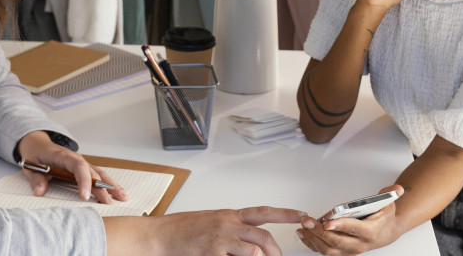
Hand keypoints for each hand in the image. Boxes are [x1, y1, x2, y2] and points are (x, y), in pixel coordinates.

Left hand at [16, 131, 127, 202]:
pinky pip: (99, 175)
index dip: (83, 181)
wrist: (38, 144)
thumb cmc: (35, 155)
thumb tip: (39, 191)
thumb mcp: (31, 166)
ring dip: (111, 185)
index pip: (78, 167)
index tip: (84, 196)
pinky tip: (119, 192)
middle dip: (103, 188)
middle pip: (93, 172)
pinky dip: (110, 184)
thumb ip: (36, 179)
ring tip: (123, 197)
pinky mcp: (84, 169)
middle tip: (110, 203)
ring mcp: (82, 164)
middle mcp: (77, 159)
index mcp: (64, 156)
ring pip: (100, 174)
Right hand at [107, 206, 304, 255]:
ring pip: (254, 250)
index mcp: (228, 215)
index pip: (263, 211)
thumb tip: (248, 242)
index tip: (302, 215)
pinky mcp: (214, 251)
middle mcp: (227, 223)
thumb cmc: (181, 230)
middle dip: (275, 250)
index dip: (285, 213)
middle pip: (263, 235)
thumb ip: (230, 229)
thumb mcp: (209, 223)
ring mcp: (221, 237)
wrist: (159, 236)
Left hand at [296, 185, 404, 254]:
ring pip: (329, 249)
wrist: (386, 233)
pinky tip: (303, 235)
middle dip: (319, 231)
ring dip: (313, 239)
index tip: (327, 222)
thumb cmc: (383, 218)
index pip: (354, 230)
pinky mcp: (342, 252)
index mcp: (370, 232)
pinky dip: (312, 244)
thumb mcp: (388, 204)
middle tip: (307, 221)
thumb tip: (396, 189)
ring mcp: (350, 250)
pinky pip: (325, 251)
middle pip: (337, 241)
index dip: (340, 226)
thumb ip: (389, 195)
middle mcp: (359, 244)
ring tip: (302, 227)